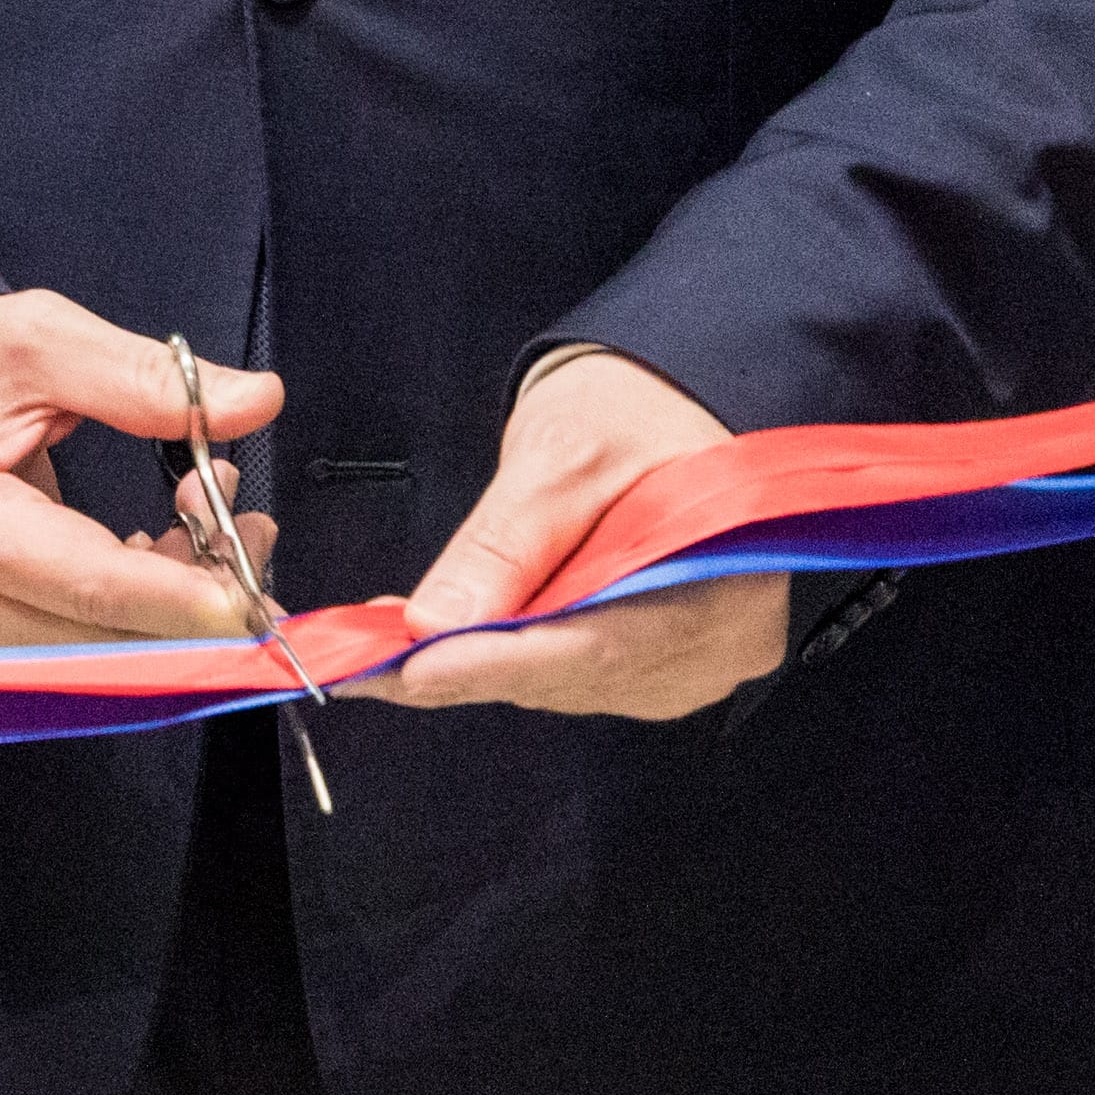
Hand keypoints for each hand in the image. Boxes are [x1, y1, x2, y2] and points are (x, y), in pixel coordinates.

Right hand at [0, 292, 281, 651]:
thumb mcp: (42, 339)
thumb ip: (145, 376)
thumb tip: (256, 401)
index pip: (88, 584)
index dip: (180, 596)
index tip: (255, 598)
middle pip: (106, 636)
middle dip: (198, 593)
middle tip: (251, 524)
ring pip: (107, 653)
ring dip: (178, 602)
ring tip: (207, 515)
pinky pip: (88, 647)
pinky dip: (145, 610)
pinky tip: (167, 548)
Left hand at [387, 349, 782, 717]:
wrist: (670, 408)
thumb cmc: (633, 413)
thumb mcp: (560, 453)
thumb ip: (504, 542)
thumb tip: (438, 619)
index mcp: (720, 575)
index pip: (594, 647)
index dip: (494, 664)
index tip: (410, 668)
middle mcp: (722, 639)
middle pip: (577, 676)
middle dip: (469, 663)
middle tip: (372, 653)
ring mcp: (699, 663)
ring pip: (569, 686)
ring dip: (486, 662)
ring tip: (406, 635)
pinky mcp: (669, 668)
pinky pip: (578, 678)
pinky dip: (516, 658)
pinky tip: (470, 632)